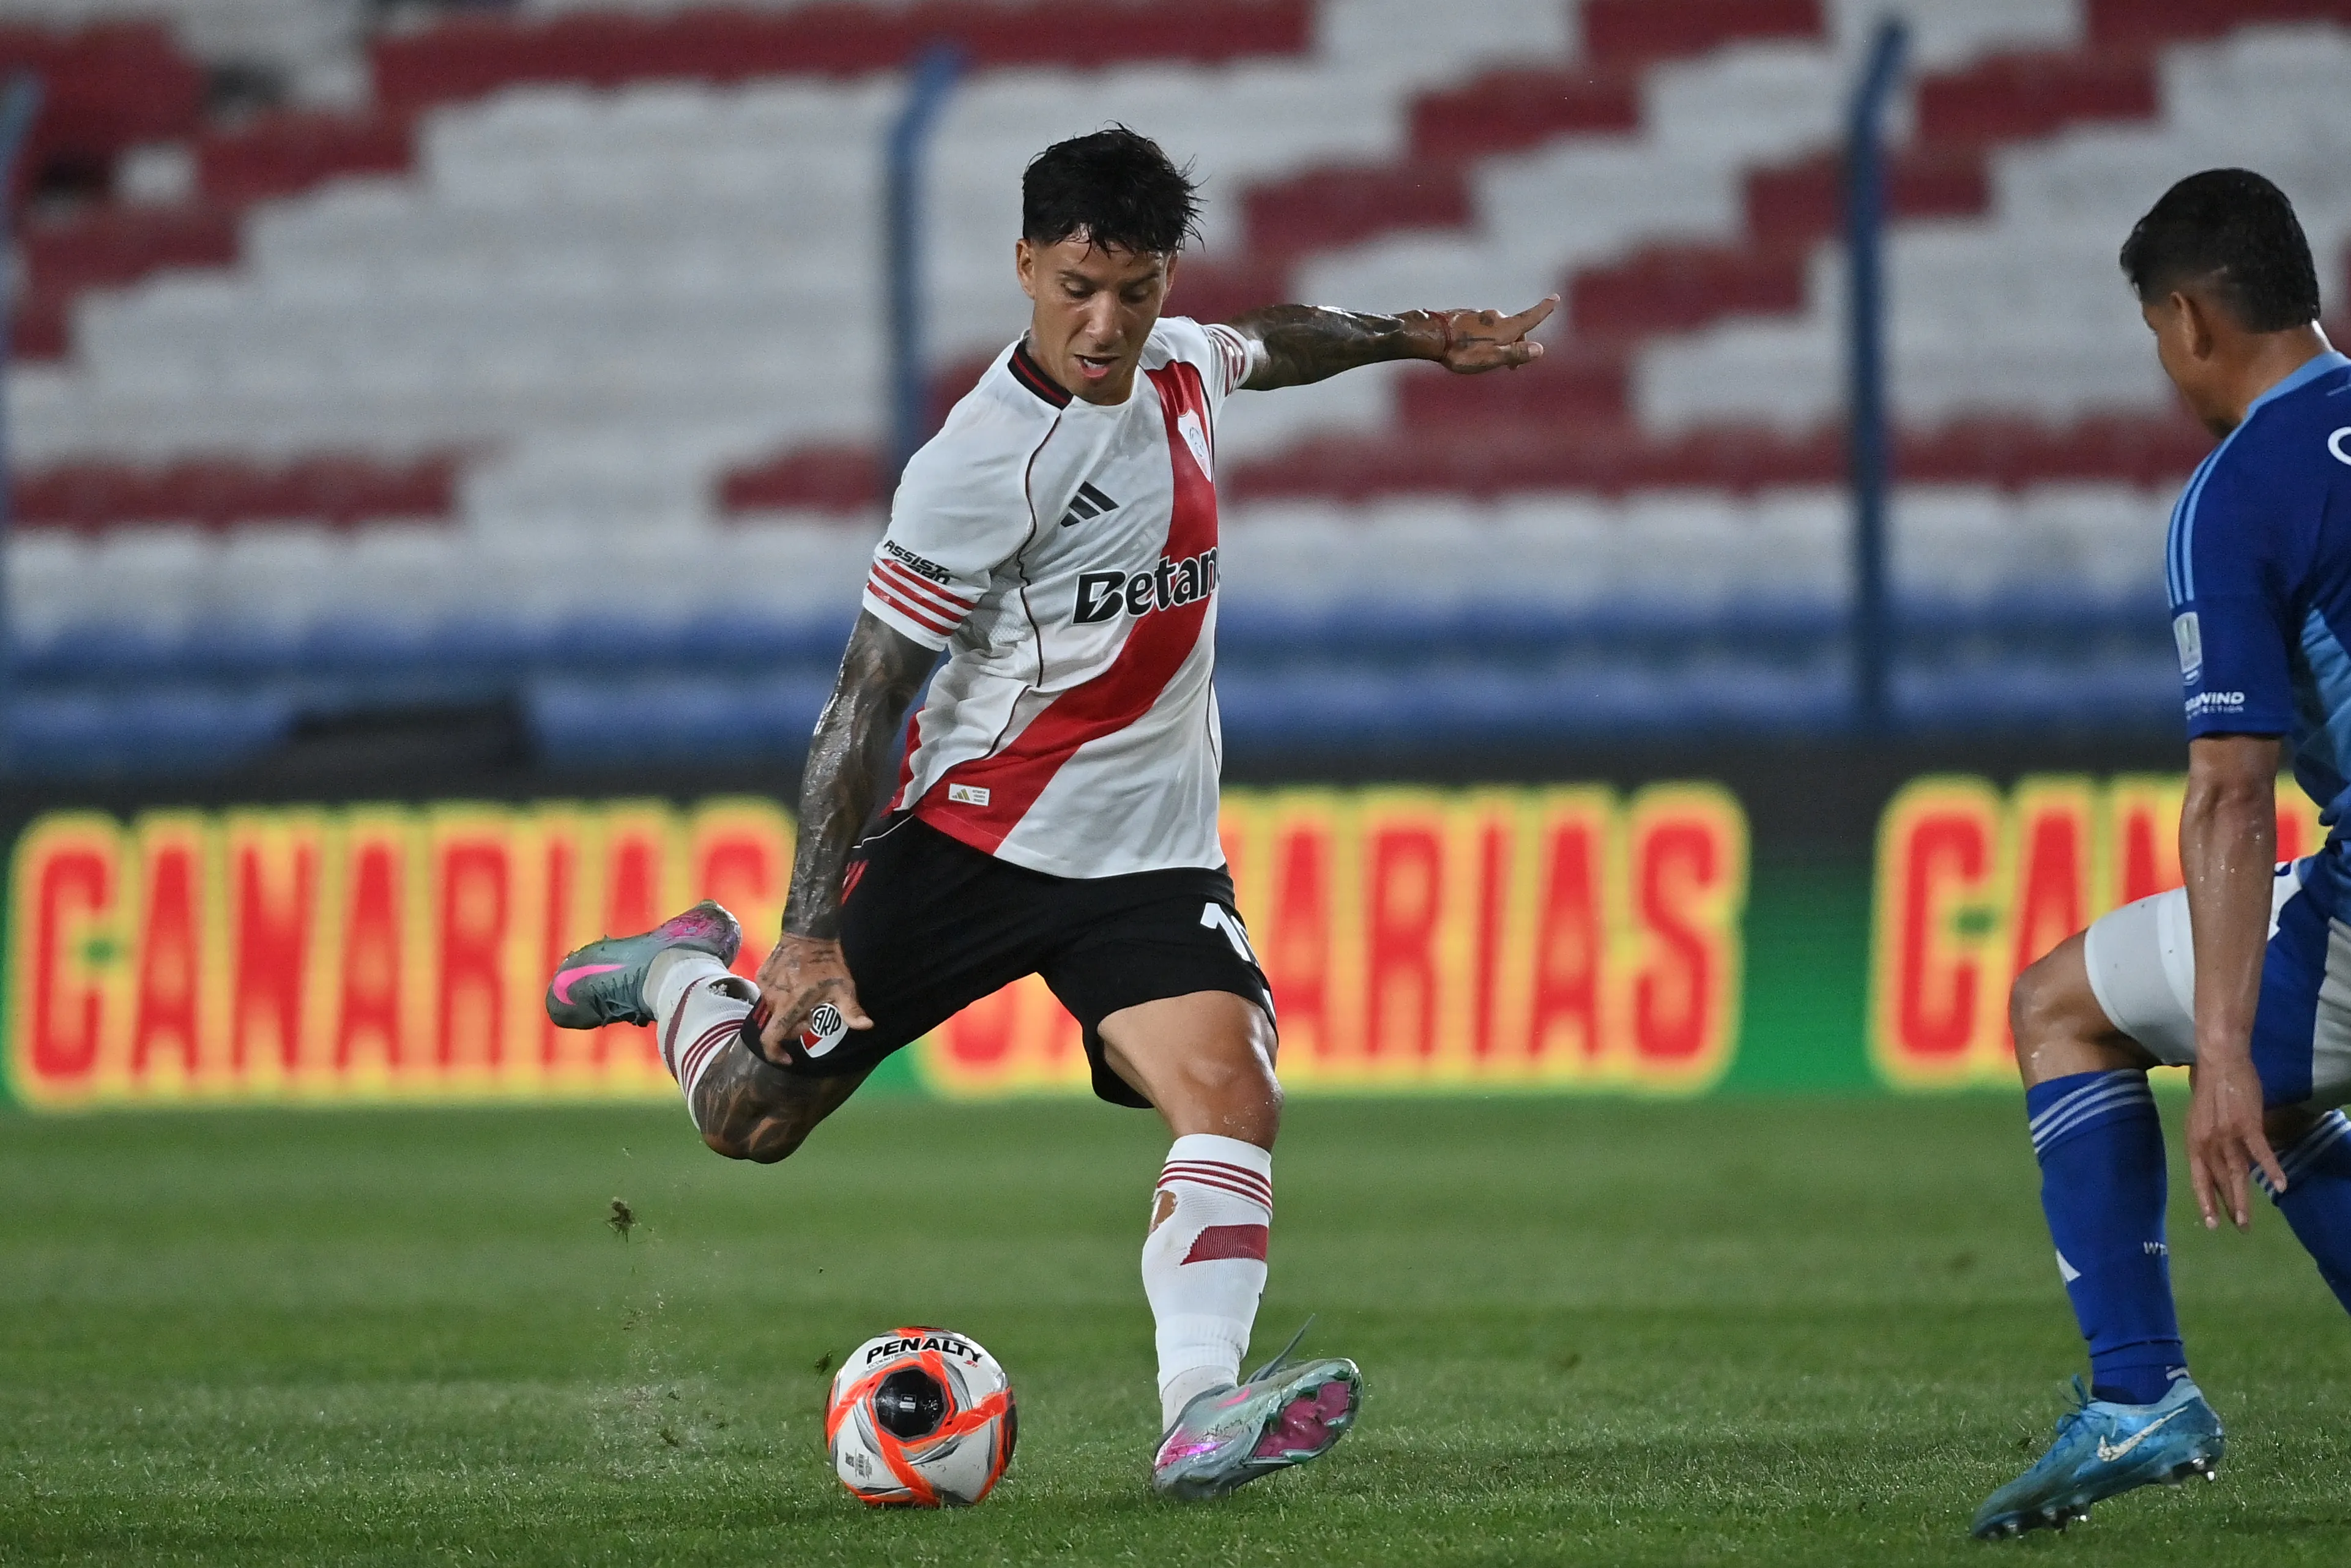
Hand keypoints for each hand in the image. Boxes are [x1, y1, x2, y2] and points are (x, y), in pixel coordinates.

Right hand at [750, 933, 873, 1062]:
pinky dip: (781, 996)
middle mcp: (772, 998)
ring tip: (805, 996)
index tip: (788, 1058)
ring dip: (788, 1010)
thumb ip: (851, 1011)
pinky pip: (769, 993)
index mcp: (790, 1006)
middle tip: (812, 1015)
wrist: (809, 931)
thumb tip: (868, 1026)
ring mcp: (765, 985)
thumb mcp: (843, 988)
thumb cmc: (828, 963)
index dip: (775, 1054)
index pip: (771, 1039)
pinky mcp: (761, 974)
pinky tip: (796, 984)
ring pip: (774, 1009)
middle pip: (777, 1025)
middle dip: (794, 1027)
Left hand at [1430, 295, 1556, 373]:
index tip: (1555, 298)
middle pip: (1514, 330)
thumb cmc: (1462, 352)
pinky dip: (1484, 339)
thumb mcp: (1492, 358)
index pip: (1530, 317)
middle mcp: (1494, 317)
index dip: (1544, 309)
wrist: (1431, 336)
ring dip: (1499, 344)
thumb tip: (1540, 349)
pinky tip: (1471, 350)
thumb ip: (1516, 353)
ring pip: (1496, 330)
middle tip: (1512, 368)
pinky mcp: (1465, 317)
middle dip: (1517, 346)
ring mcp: (1478, 315)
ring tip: (1488, 362)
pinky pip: (1481, 328)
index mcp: (1505, 327)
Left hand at [2186, 1052, 2285, 1230]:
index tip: (2211, 1223)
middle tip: (2237, 1228)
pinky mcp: (2247, 1125)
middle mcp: (2207, 1142)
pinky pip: (2261, 1153)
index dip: (2205, 1201)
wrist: (2219, 1062)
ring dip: (2243, 1199)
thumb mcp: (2198, 1119)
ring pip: (2237, 1173)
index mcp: (2194, 1141)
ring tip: (2247, 1221)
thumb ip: (2206, 1141)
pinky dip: (2271, 1169)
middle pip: (2219, 1180)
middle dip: (2227, 1207)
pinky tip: (2280, 1185)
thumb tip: (2213, 1160)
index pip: (2199, 1178)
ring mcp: (2227, 1134)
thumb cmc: (2210, 1088)